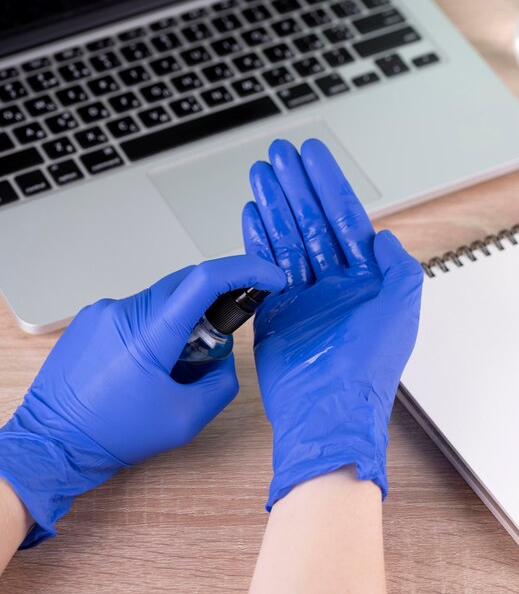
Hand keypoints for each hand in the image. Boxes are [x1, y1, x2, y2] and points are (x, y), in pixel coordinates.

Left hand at [0, 256, 284, 546]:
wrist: (52, 443)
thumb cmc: (113, 433)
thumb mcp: (186, 420)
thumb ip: (222, 382)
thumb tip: (224, 356)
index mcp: (150, 334)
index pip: (206, 279)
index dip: (248, 270)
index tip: (271, 278)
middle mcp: (124, 311)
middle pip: (189, 283)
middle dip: (215, 307)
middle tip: (217, 343)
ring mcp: (104, 311)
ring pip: (165, 299)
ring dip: (183, 322)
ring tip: (171, 368)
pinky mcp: (92, 318)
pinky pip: (140, 309)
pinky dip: (157, 328)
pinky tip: (146, 366)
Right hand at [243, 139, 422, 508]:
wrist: (328, 408)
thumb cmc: (368, 366)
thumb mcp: (401, 308)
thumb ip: (398, 266)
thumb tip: (386, 237)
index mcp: (367, 280)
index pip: (346, 218)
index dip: (329, 183)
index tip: (313, 156)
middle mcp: (336, 284)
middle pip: (312, 220)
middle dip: (296, 186)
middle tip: (279, 155)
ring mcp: (304, 297)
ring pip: (287, 238)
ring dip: (274, 205)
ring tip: (259, 174)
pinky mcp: (276, 313)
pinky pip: (265, 267)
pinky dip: (257, 239)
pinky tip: (252, 214)